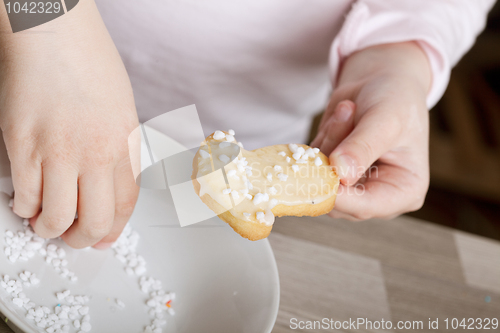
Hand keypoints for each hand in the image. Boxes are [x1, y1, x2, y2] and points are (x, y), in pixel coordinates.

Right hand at [0, 0, 138, 247]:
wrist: (54, 30)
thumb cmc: (90, 62)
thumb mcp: (122, 108)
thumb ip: (118, 147)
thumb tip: (108, 182)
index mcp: (124, 143)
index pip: (125, 204)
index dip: (114, 229)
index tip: (104, 238)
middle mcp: (96, 153)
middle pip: (95, 220)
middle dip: (84, 239)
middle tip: (74, 237)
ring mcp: (58, 151)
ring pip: (57, 217)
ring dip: (50, 230)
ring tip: (46, 224)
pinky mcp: (22, 145)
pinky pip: (25, 196)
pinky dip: (25, 208)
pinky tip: (26, 202)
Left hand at [311, 42, 430, 219]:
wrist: (382, 84)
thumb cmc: (395, 101)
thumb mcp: (385, 120)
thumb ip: (362, 147)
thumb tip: (339, 174)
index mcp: (404, 192)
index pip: (365, 206)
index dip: (338, 195)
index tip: (317, 173)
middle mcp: (376, 196)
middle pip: (336, 196)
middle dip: (333, 154)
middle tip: (347, 111)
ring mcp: (350, 188)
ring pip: (319, 179)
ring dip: (329, 140)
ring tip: (349, 108)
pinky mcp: (331, 174)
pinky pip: (310, 164)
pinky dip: (321, 138)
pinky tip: (341, 117)